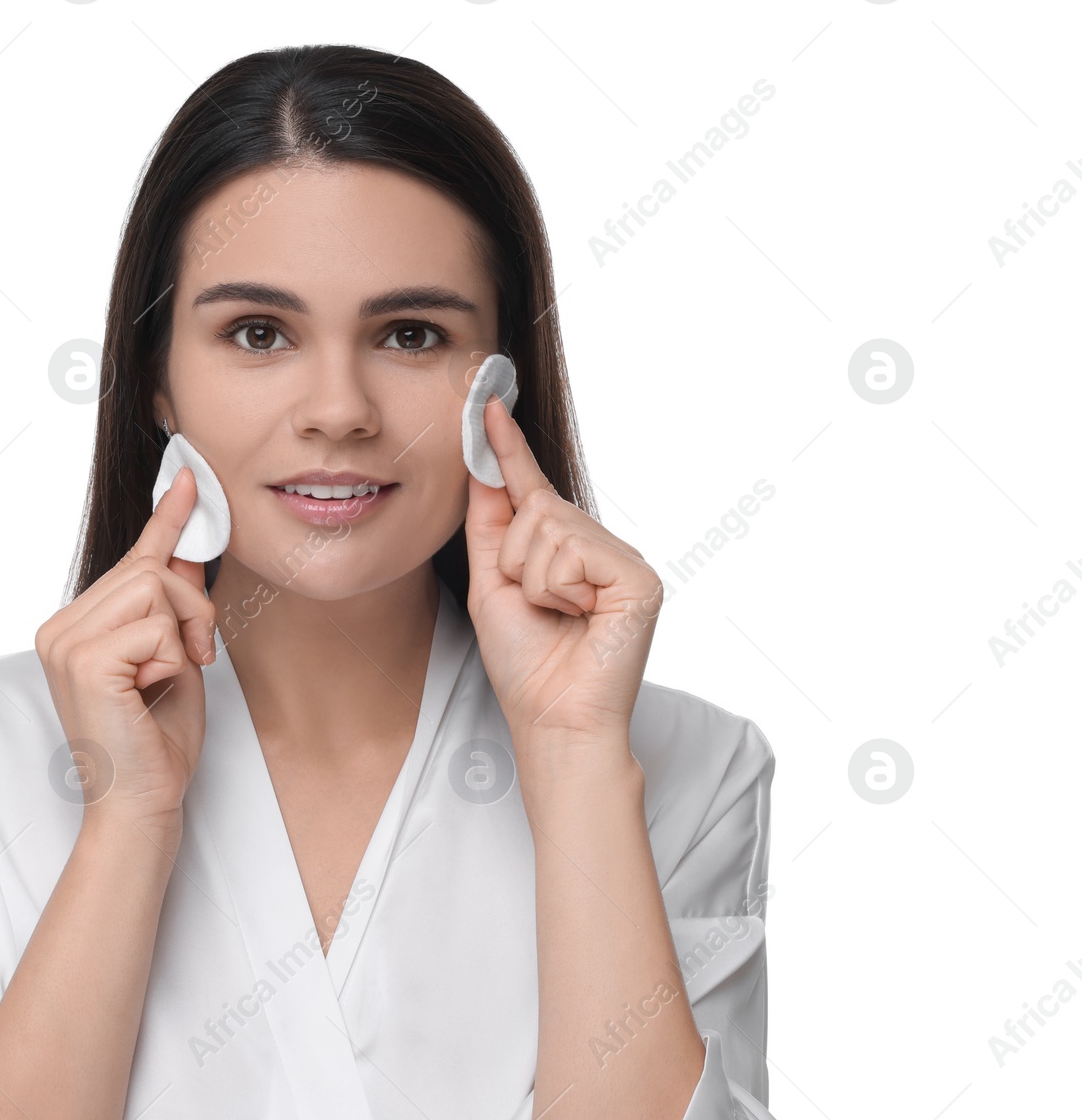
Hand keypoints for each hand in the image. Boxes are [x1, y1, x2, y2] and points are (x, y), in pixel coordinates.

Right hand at [33, 467, 215, 831]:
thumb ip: (174, 607)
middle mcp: (61, 627)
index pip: (131, 560)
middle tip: (197, 656)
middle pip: (150, 569)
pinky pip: (156, 627)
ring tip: (169, 678)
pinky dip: (172, 660)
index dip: (165, 519)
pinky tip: (151, 692)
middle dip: (192, 609)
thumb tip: (186, 550)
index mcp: (76, 625)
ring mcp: (65, 641)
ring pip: (155, 589)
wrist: (141, 804)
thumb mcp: (175, 658)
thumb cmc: (157, 742)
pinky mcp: (83, 660)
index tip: (188, 478)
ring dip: (183, 635)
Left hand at [463, 396, 663, 750]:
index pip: (530, 487)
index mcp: (564, 549)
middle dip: (515, 561)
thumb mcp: (493, 583)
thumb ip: (489, 523)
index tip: (487, 400)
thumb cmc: (525, 663)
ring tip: (558, 617)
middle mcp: (598, 547)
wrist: (553, 719)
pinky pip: (573, 553)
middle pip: (535, 507)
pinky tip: (581, 619)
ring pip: (550, 527)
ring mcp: (623, 560)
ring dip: (535, 580)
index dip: (508, 447)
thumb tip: (481, 463)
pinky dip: (560, 590)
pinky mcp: (639, 577)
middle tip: (535, 607)